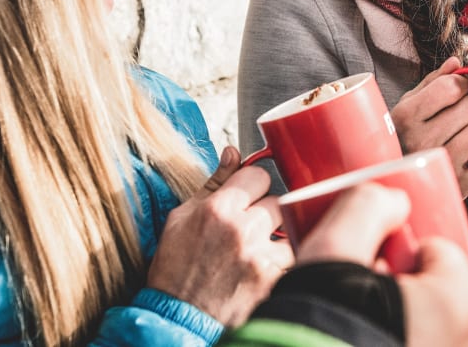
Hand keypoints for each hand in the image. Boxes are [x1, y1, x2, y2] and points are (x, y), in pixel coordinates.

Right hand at [147, 146, 293, 326]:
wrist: (178, 317)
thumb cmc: (176, 267)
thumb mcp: (182, 217)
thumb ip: (214, 182)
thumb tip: (233, 152)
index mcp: (218, 209)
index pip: (258, 175)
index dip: (252, 185)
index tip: (248, 195)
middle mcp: (241, 229)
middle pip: (276, 201)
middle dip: (264, 211)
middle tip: (249, 227)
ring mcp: (259, 256)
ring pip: (288, 228)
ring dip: (276, 236)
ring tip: (256, 250)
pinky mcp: (271, 279)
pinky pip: (291, 258)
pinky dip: (280, 261)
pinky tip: (261, 268)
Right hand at [296, 184, 467, 346]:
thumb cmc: (320, 325)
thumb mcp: (335, 248)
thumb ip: (367, 206)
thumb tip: (392, 199)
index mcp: (464, 304)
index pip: (439, 253)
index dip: (401, 252)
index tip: (371, 263)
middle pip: (443, 298)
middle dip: (407, 293)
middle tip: (362, 297)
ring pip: (438, 334)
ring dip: (408, 327)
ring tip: (361, 328)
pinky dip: (406, 345)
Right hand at [390, 58, 467, 196]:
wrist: (393, 183)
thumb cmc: (402, 138)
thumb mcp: (407, 106)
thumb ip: (432, 82)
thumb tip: (457, 62)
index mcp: (406, 116)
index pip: (452, 86)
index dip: (463, 84)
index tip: (461, 91)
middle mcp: (421, 140)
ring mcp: (441, 164)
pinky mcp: (460, 187)